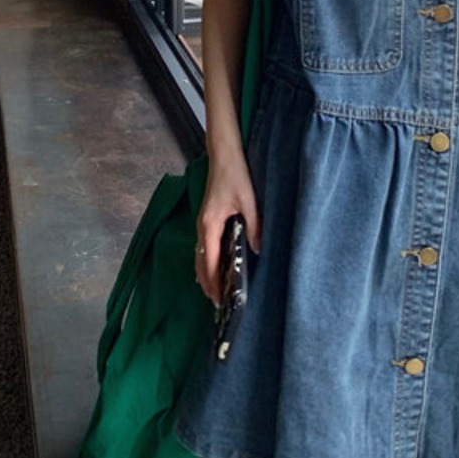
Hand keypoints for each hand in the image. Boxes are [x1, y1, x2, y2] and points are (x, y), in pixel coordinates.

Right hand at [195, 152, 260, 302]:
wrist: (224, 154)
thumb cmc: (235, 175)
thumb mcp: (249, 201)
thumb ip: (254, 226)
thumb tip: (258, 249)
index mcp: (210, 224)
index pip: (208, 261)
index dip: (213, 281)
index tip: (219, 299)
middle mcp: (202, 225)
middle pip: (199, 261)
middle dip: (206, 282)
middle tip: (217, 303)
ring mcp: (203, 221)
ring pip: (199, 254)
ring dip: (205, 273)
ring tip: (214, 290)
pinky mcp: (207, 217)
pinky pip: (203, 245)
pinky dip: (206, 260)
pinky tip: (214, 265)